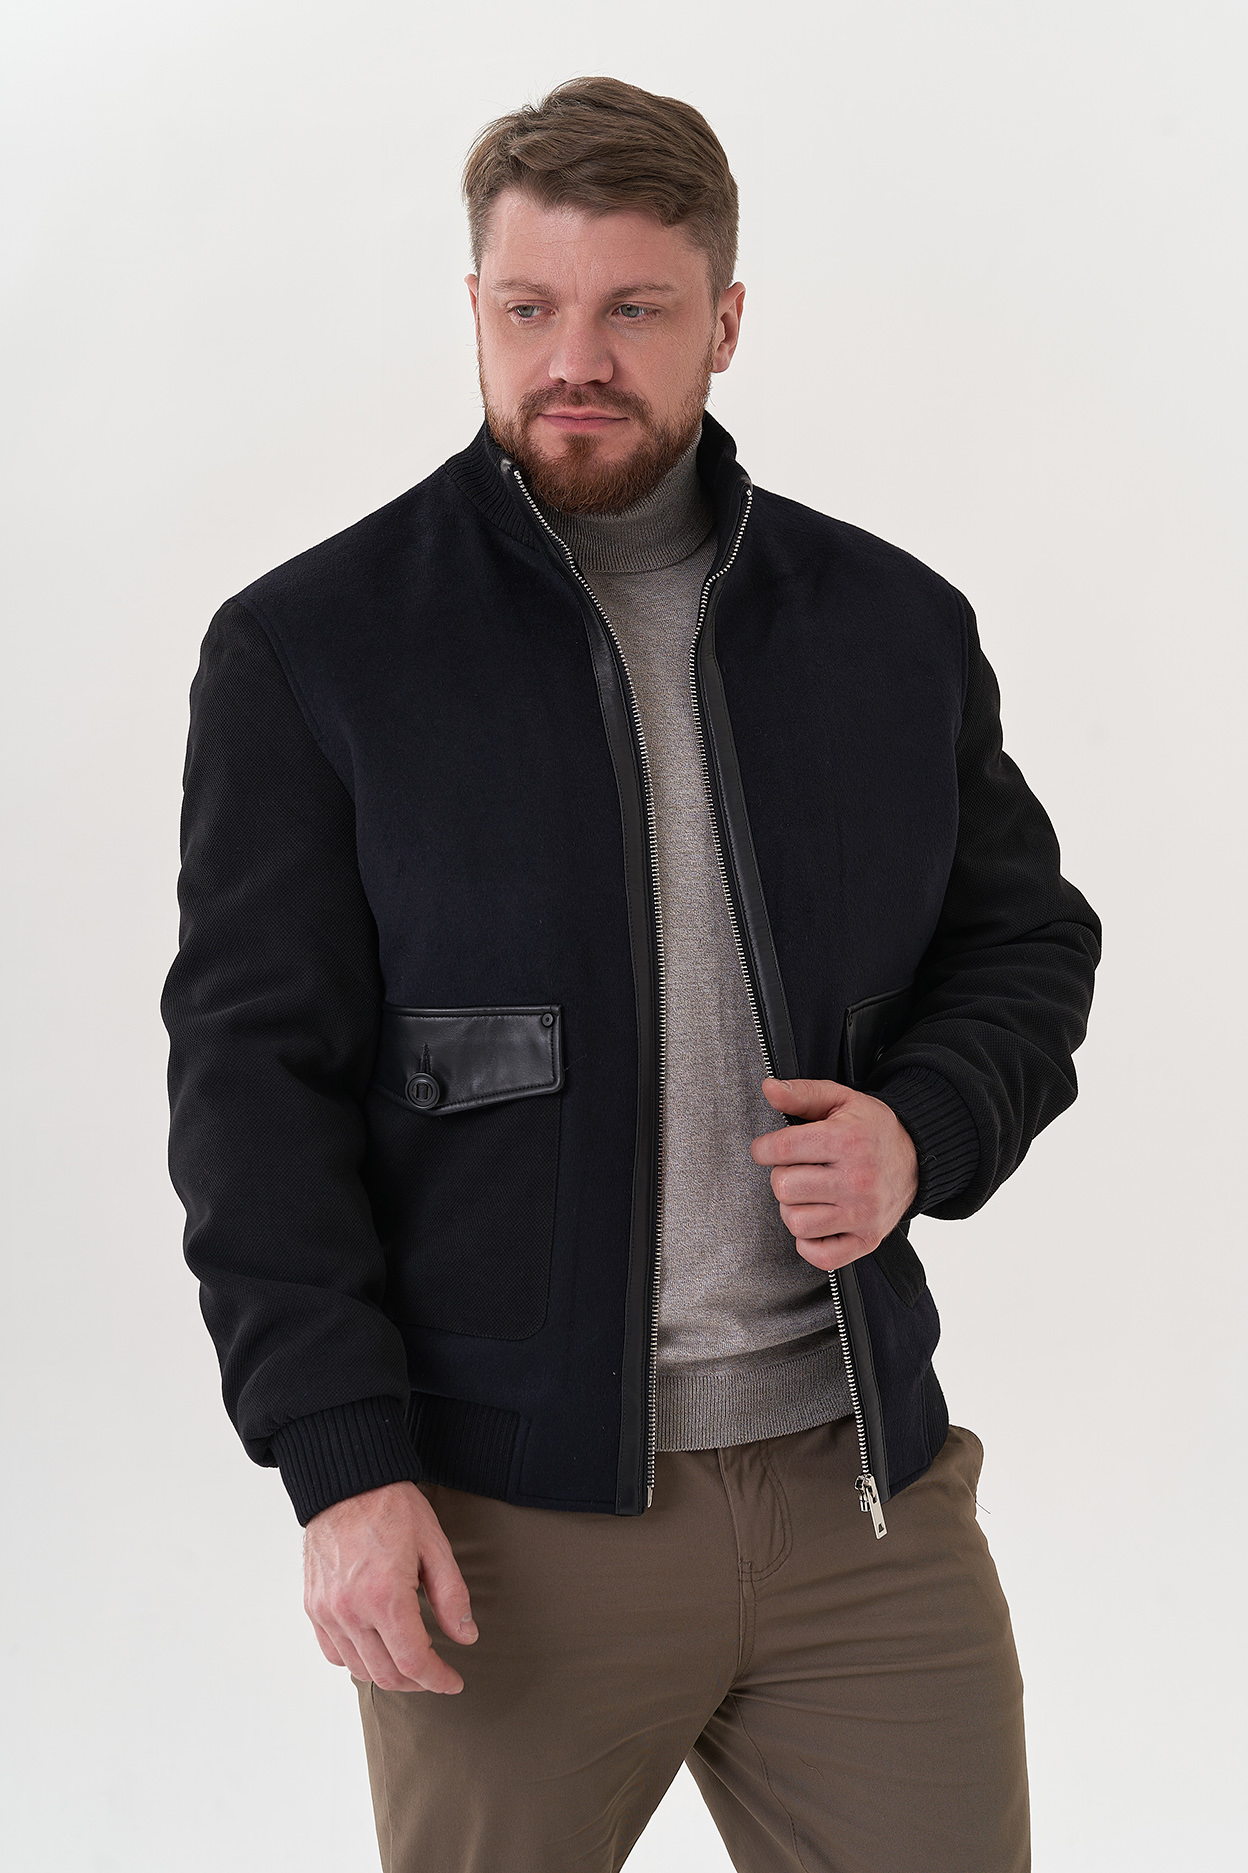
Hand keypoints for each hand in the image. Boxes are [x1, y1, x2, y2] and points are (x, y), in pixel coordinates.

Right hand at [303, 1479, 476, 1693]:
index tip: (453, 1681)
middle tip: (436, 1674)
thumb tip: (466, 1636)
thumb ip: (451, 1596)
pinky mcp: (313, 1605)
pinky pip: (332, 1651)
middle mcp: (350, 1610)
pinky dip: (356, 1660)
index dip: (438, 1679)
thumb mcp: (434, 1545)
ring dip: (387, 1674)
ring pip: (358, 1669)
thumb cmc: (391, 1506)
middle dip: (416, 1682)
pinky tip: (375, 1648)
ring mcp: (327, 1610)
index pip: (413, 1662)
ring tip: (409, 1662)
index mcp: (384, 1596)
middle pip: (385, 1674)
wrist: (346, 1481)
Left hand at [751, 1077, 918, 1271]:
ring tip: (808, 1194)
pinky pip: (820, 1255)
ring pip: (796, 1221)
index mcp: (847, 1141)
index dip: (763, 1149)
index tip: (767, 1149)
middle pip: (783, 1187)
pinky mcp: (868, 1239)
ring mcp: (863, 1213)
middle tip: (798, 1169)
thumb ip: (802, 1094)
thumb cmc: (873, 1129)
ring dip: (794, 1208)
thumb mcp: (840, 1100)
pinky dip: (810, 1242)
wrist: (919, 1156)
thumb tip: (769, 1088)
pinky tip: (818, 1220)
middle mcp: (857, 1179)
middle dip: (783, 1175)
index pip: (782, 1149)